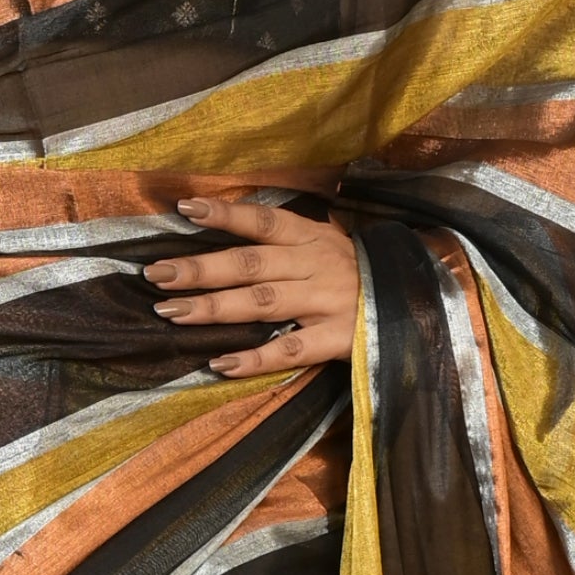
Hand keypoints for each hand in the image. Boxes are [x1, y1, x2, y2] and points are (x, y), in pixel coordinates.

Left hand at [145, 194, 361, 377]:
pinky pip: (290, 351)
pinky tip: (220, 364)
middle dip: (200, 269)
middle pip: (250, 264)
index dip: (225, 215)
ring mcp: (326, 303)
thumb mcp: (329, 244)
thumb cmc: (359, 274)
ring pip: (262, 304)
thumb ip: (287, 240)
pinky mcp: (337, 340)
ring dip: (214, 308)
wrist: (418, 304)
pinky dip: (254, 359)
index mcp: (312, 238)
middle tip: (155, 274)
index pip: (263, 221)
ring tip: (172, 313)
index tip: (184, 209)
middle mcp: (316, 266)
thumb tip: (228, 224)